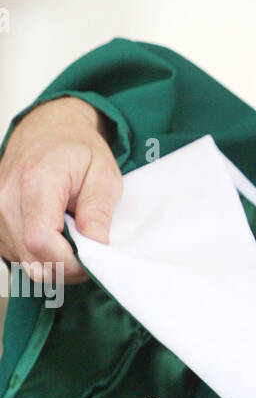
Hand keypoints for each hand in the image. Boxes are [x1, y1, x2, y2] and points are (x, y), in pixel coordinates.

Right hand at [0, 97, 122, 282]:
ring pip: (24, 261)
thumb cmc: (77, 149)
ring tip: (72, 239)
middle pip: (32, 259)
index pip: (41, 242)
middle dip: (65, 267)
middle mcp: (6, 198)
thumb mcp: (104, 174)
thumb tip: (95, 246)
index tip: (91, 259)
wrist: (48, 129)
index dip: (69, 263)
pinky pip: (17, 255)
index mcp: (36, 183)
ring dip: (53, 262)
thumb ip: (99, 211)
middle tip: (87, 253)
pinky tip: (54, 237)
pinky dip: (39, 255)